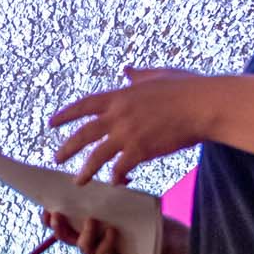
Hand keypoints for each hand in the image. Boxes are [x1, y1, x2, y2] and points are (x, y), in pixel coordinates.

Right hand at [39, 209, 189, 253]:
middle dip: (58, 226)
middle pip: (64, 236)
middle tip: (56, 214)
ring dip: (85, 233)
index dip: (50, 217)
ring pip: (82, 246)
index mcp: (85, 225)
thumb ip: (103, 196)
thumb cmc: (140, 220)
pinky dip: (106, 243)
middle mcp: (87, 241)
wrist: (162, 240)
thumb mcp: (120, 203)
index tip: (46, 205)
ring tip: (92, 220)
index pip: (62, 222)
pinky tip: (112, 233)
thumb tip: (88, 176)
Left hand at [50, 67, 216, 185]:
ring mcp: (127, 134)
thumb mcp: (157, 75)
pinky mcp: (140, 151)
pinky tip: (116, 183)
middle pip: (83, 135)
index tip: (51, 122)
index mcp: (119, 96)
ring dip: (85, 171)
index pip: (84, 105)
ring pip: (96, 157)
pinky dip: (117, 178)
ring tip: (78, 182)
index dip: (66, 114)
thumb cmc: (186, 87)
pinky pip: (120, 169)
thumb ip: (138, 76)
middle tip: (56, 158)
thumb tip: (126, 70)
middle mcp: (117, 115)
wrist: (202, 105)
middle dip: (67, 148)